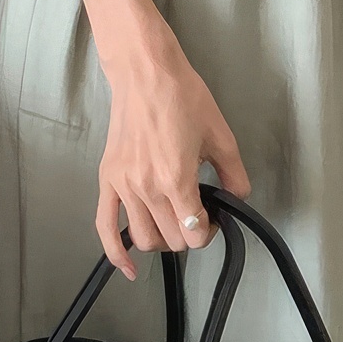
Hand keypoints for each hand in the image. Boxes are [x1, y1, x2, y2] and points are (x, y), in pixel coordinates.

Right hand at [86, 0, 249, 277]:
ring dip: (161, 241)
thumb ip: (234, 175)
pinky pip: (104, 226)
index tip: (213, 217)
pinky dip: (115, 253)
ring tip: (172, 223)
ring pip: (142, 238)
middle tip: (197, 215)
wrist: (145, 73)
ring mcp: (123, 186)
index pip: (192, 233)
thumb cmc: (183, 97)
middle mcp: (146, 189)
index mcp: (176, 180)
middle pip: (169, 239)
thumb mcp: (221, 136)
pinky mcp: (108, 179)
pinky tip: (127, 268)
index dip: (207, 231)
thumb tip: (238, 199)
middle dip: (188, 235)